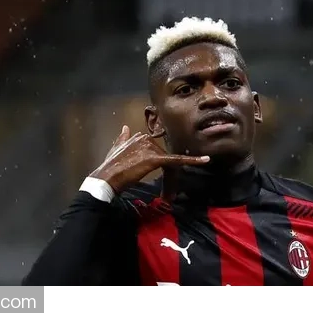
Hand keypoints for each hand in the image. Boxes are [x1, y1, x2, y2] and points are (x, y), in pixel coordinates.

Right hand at [90, 125, 209, 195]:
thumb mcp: (115, 149)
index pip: (155, 148)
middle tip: (155, 182)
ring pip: (167, 160)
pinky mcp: (155, 158)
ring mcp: (150, 148)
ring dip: (166, 173)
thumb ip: (122, 138)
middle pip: (163, 154)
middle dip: (161, 168)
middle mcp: (145, 138)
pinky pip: (176, 160)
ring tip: (157, 185)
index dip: (157, 160)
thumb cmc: (110, 168)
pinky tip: (205, 160)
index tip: (158, 169)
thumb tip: (125, 127)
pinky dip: (191, 160)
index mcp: (138, 136)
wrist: (107, 178)